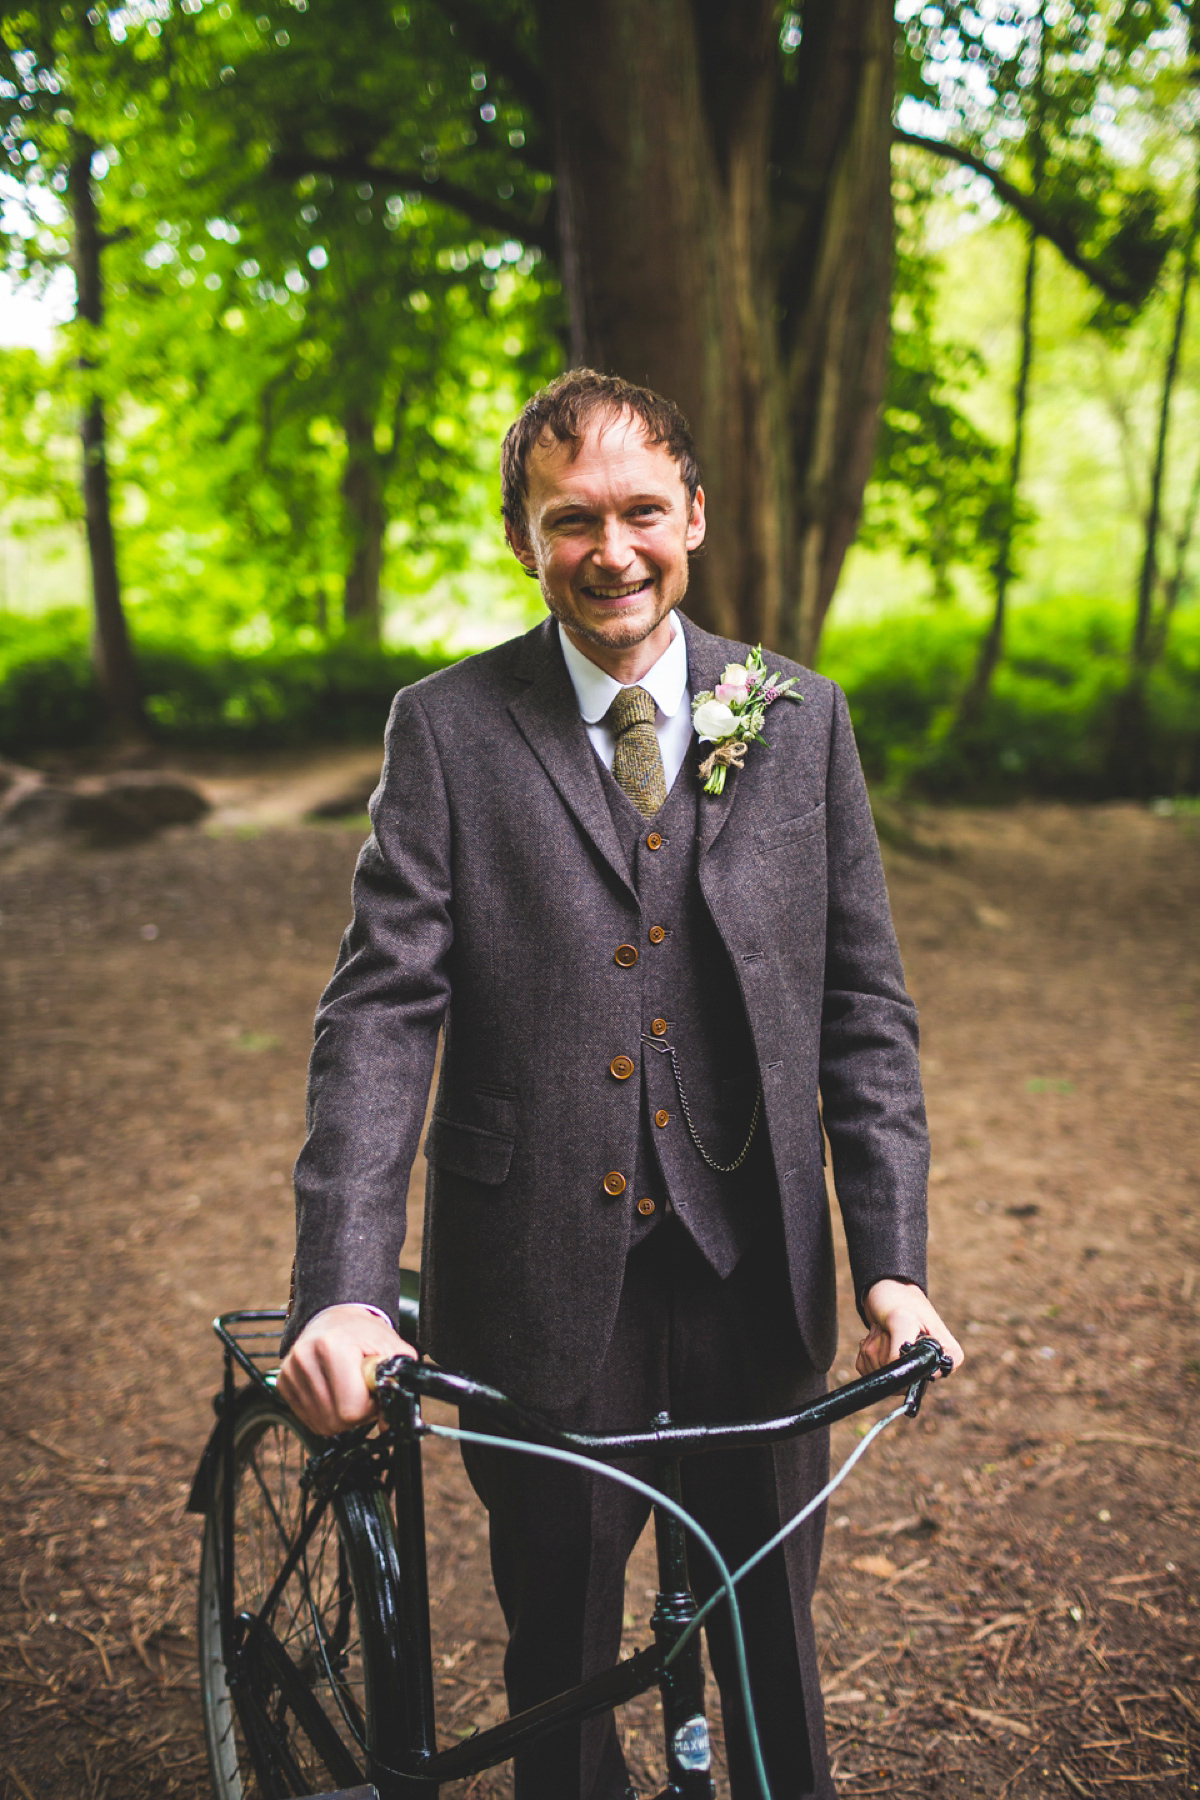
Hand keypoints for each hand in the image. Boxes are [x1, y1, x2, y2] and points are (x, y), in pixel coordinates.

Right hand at [278, 1305, 415, 1436]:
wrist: (336, 1317)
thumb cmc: (365, 1333)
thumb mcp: (393, 1350)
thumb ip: (398, 1383)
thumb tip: (390, 1423)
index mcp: (332, 1346)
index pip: (351, 1409)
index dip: (370, 1407)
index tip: (373, 1389)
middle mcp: (305, 1358)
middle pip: (334, 1420)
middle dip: (356, 1413)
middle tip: (363, 1391)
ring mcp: (289, 1371)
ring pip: (321, 1424)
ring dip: (340, 1415)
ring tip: (349, 1389)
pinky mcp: (283, 1382)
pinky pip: (308, 1419)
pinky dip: (325, 1412)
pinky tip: (333, 1392)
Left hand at [856, 1279, 963, 1378]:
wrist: (884, 1290)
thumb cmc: (898, 1299)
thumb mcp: (902, 1319)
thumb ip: (900, 1348)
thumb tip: (896, 1373)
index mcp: (947, 1354)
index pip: (926, 1378)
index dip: (906, 1365)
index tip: (901, 1341)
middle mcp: (932, 1364)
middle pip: (900, 1380)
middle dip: (885, 1352)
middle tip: (891, 1329)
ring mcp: (911, 1367)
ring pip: (882, 1376)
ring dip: (873, 1349)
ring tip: (884, 1329)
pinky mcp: (891, 1367)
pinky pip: (870, 1372)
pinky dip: (865, 1353)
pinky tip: (876, 1335)